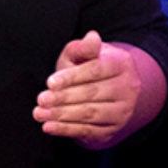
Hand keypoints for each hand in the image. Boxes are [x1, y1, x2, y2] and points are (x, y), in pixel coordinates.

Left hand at [33, 30, 151, 149]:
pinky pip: (88, 131)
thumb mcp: (83, 55)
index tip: (50, 82)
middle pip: (92, 93)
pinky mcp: (113, 129)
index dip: (72, 77)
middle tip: (41, 99)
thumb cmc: (87, 68)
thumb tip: (91, 37)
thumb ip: (84, 48)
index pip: (96, 70)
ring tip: (40, 113)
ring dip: (62, 114)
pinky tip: (48, 126)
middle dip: (63, 97)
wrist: (104, 91)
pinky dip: (65, 129)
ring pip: (90, 113)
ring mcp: (123, 111)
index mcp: (122, 64)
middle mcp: (128, 88)